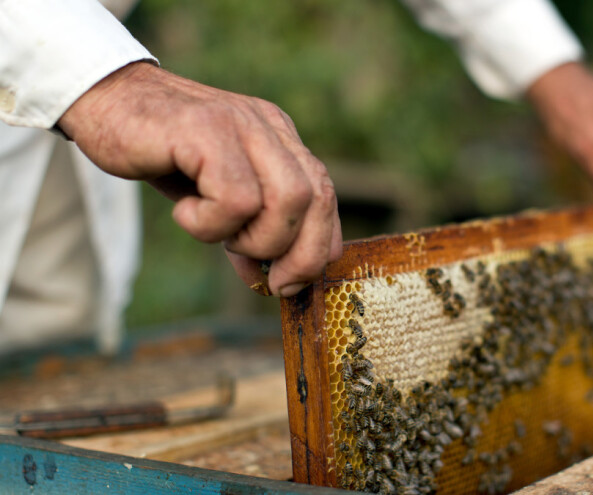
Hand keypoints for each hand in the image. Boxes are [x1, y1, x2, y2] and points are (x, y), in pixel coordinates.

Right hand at [58, 62, 342, 296]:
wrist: (103, 101)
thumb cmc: (160, 151)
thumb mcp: (212, 195)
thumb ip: (246, 231)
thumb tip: (268, 282)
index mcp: (279, 138)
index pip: (325, 196)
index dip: (317, 246)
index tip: (289, 282)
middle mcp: (268, 126)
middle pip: (317, 199)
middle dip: (298, 254)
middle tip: (263, 275)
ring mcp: (241, 124)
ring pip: (288, 199)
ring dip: (255, 238)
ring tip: (214, 228)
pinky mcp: (207, 131)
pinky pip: (237, 197)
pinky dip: (212, 223)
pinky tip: (184, 211)